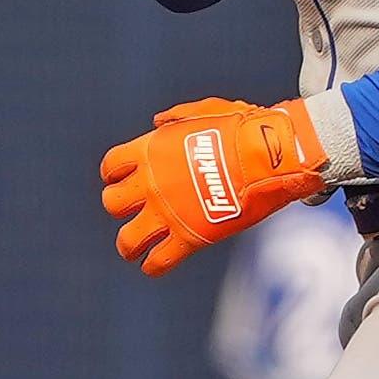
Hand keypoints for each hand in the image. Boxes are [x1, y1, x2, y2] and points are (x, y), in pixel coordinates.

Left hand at [99, 97, 330, 275]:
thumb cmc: (242, 129)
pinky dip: (153, 266)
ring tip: (136, 249)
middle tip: (135, 212)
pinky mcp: (189, 238)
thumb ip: (177, 117)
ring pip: (128, 240)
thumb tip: (158, 122)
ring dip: (129, 245)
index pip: (112, 166)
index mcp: (151, 151)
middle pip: (113, 203)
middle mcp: (151, 183)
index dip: (114, 175)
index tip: (122, 180)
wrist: (267, 156)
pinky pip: (158, 262)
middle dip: (120, 208)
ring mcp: (168, 213)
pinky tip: (157, 264)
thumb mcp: (205, 111)